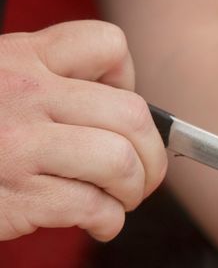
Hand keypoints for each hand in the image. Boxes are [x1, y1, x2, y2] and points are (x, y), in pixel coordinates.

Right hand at [0, 21, 167, 241]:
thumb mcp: (4, 88)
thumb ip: (53, 87)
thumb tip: (128, 118)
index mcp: (22, 58)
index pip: (107, 45)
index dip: (129, 81)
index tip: (118, 116)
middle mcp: (24, 94)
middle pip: (132, 116)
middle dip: (152, 156)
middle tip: (141, 177)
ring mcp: (20, 144)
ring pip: (121, 162)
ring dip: (133, 191)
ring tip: (117, 201)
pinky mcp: (19, 194)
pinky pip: (95, 207)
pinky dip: (108, 221)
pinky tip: (96, 223)